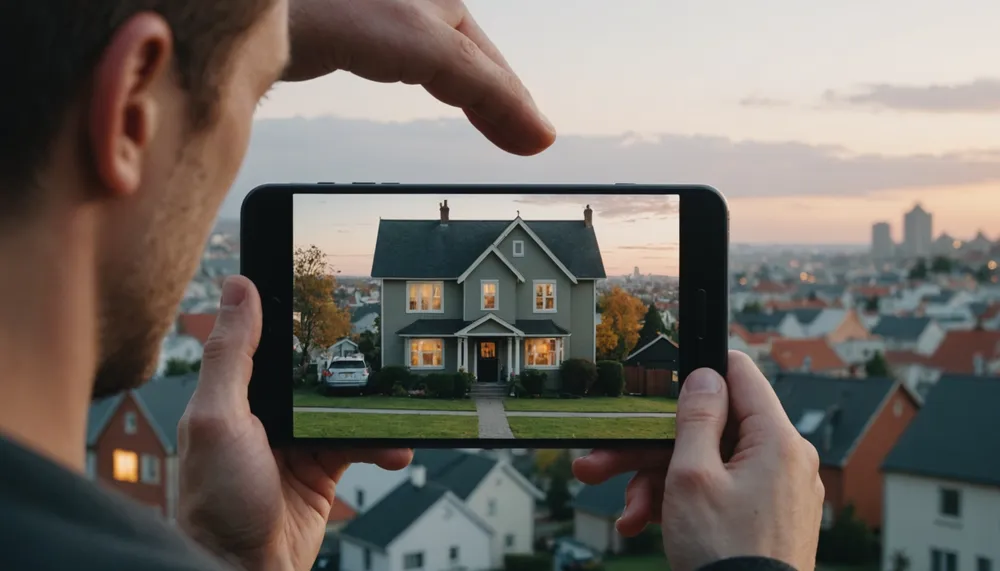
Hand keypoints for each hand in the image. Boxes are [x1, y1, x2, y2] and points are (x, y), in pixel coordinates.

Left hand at [176, 276, 412, 570]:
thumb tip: (238, 289)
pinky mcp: (321, 469)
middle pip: (313, 371)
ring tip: (397, 410)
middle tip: (377, 345)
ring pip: (345, 408)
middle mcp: (264, 414)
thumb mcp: (218, 418)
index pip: (266, 339)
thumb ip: (230, 355)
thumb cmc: (216, 504)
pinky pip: (360, 444)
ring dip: (374, 411)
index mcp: (234, 393)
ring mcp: (295, 442)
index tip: (327, 289)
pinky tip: (395, 449)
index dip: (295, 315)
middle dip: (346, 364)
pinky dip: (382, 446)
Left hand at [284, 0, 555, 155]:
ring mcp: (371, 13)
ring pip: (430, 55)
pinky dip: (416, 76)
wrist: (252, 4)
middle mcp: (410, 1)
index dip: (513, 103)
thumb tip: (540, 133)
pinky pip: (392, 55)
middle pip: (465, 55)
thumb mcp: (427, 44)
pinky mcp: (332, 27)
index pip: (488, 63)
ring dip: (459, 88)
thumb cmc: (332, 5)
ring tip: (482, 119)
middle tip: (517, 140)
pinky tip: (406, 80)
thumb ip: (485, 87)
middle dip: (492, 95)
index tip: (536, 142)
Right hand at [573, 351, 823, 570]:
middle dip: (652, 448)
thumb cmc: (724, 553)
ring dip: (659, 484)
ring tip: (628, 513)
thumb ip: (696, 418)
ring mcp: (777, 492)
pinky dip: (684, 505)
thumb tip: (704, 377)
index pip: (741, 376)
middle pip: (711, 431)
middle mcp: (785, 461)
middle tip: (603, 459)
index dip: (699, 374)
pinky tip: (645, 523)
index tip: (664, 384)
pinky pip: (721, 494)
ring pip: (709, 466)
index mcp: (777, 441)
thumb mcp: (692, 476)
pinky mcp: (766, 518)